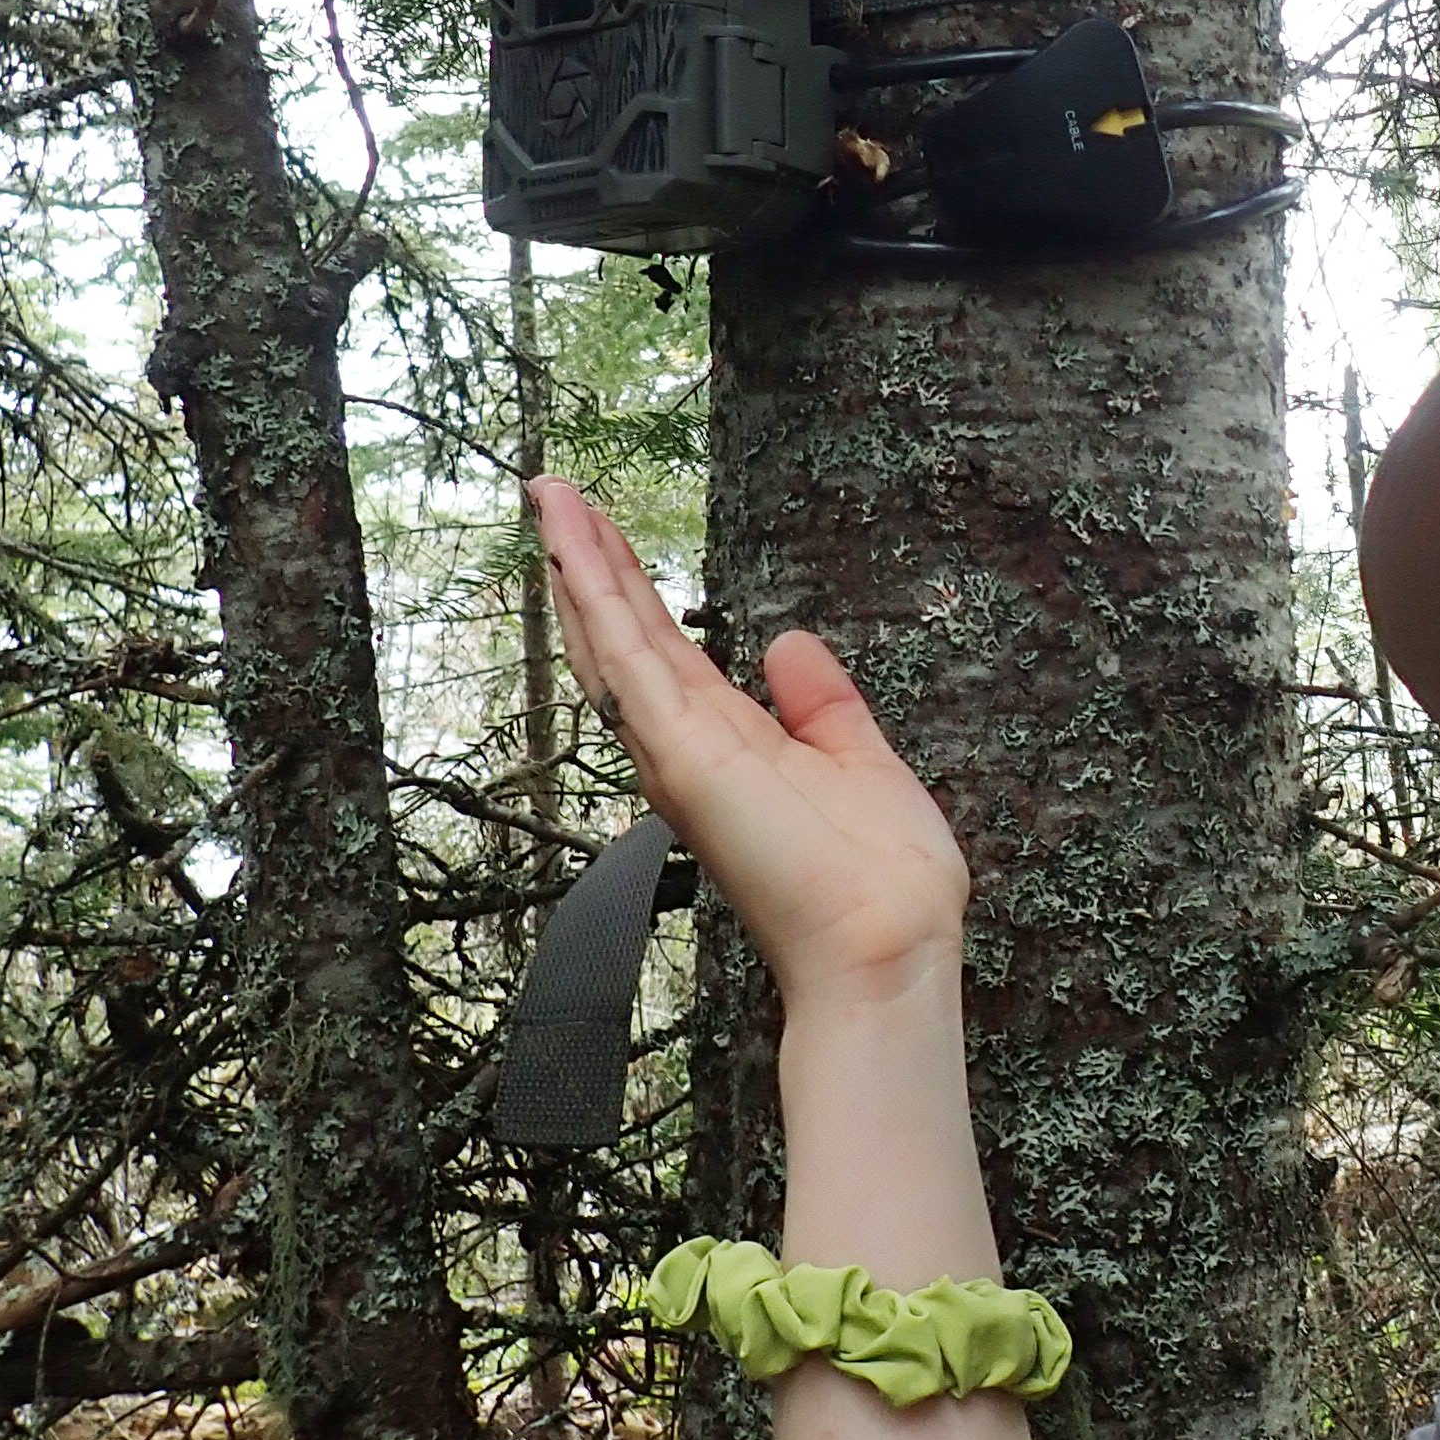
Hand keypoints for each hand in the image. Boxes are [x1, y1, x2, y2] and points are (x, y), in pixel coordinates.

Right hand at [529, 477, 970, 1013]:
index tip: (606, 532)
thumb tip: (790, 643)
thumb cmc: (883, 880)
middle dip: (590, 566)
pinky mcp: (683, 755)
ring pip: (614, 642)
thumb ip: (822, 704)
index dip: (634, 590)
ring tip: (550, 495)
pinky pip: (629, 664)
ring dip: (581, 567)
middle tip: (555, 494)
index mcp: (733, 746)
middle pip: (625, 640)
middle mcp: (690, 748)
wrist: (889, 945)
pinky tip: (573, 553)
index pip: (667, 653)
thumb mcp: (859, 760)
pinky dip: (598, 603)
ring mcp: (679, 751)